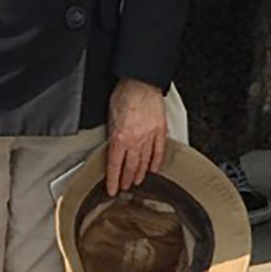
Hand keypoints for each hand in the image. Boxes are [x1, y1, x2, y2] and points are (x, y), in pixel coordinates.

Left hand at [106, 79, 171, 194]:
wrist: (141, 81)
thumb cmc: (124, 94)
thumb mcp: (110, 117)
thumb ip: (113, 135)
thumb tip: (112, 146)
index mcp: (120, 138)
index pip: (115, 166)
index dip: (113, 180)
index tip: (112, 190)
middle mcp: (135, 140)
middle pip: (130, 166)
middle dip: (126, 180)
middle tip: (125, 188)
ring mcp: (150, 136)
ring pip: (144, 161)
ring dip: (140, 173)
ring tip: (137, 181)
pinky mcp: (160, 130)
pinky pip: (159, 150)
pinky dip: (156, 161)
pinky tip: (154, 168)